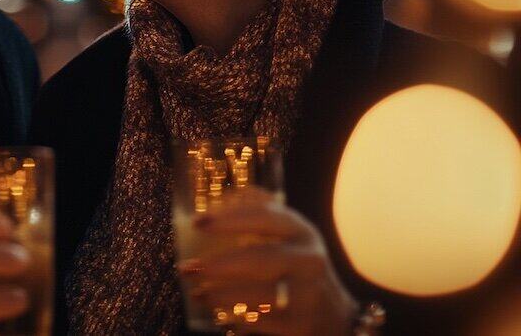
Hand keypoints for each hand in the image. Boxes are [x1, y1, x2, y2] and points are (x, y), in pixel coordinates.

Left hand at [178, 188, 357, 334]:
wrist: (335, 315)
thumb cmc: (300, 265)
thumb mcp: (291, 233)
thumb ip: (261, 212)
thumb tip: (218, 198)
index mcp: (301, 231)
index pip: (265, 217)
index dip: (229, 218)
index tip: (198, 222)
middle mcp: (307, 260)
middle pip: (259, 259)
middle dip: (218, 265)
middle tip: (188, 267)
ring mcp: (306, 295)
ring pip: (256, 294)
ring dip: (219, 294)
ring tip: (195, 290)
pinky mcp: (299, 326)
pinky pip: (259, 320)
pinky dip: (231, 316)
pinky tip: (213, 310)